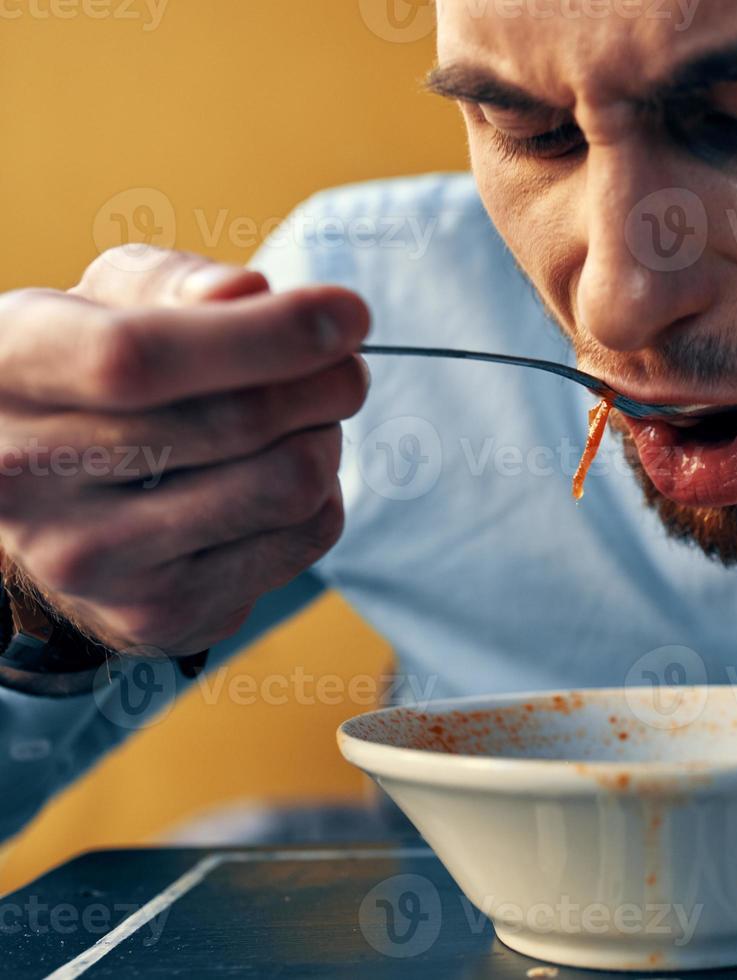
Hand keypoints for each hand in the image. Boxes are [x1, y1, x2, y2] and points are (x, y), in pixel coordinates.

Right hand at [0, 246, 370, 657]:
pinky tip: (278, 478)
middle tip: (346, 367)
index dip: (264, 336)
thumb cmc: (92, 370)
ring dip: (326, 439)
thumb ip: (176, 282)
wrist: (42, 499)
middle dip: (326, 382)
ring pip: (288, 485)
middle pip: (237, 424)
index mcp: (7, 371)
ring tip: (303, 422)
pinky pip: (305, 541)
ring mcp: (89, 559)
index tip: (349, 314)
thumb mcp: (108, 300)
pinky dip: (321, 497)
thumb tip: (249, 290)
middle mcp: (28, 477)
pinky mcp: (155, 614)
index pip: (139, 359)